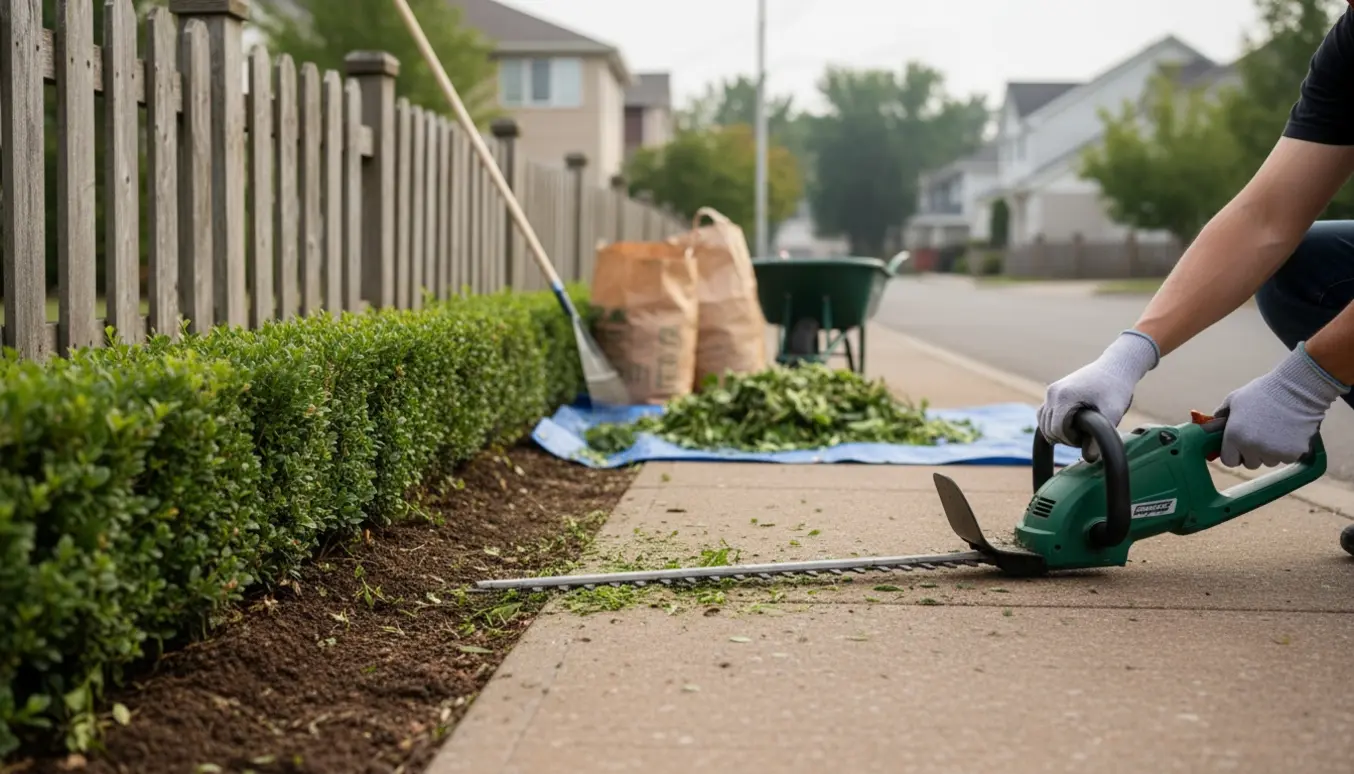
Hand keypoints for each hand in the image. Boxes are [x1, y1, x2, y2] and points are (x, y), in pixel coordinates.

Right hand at [1038, 331, 1159, 446]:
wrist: (1116, 366)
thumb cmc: (1116, 388)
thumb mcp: (1113, 413)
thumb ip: (1100, 436)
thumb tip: (1090, 458)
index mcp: (1063, 397)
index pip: (1056, 430)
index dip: (1071, 440)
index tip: (1088, 438)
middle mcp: (1053, 393)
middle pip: (1048, 428)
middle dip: (1065, 437)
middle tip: (1087, 436)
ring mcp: (1051, 391)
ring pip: (1043, 422)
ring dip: (1058, 432)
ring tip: (1080, 432)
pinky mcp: (1053, 391)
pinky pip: (1045, 414)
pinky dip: (1054, 424)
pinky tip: (1070, 427)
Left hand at [1215, 342, 1347, 467]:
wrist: (1296, 389)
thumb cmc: (1263, 392)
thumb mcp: (1234, 400)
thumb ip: (1221, 416)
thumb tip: (1211, 427)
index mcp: (1233, 436)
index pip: (1229, 461)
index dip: (1234, 454)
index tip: (1240, 447)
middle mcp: (1251, 447)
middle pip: (1250, 463)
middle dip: (1253, 453)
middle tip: (1260, 435)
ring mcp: (1273, 452)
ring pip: (1269, 462)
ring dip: (1271, 452)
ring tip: (1275, 429)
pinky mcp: (1292, 453)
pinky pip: (1286, 459)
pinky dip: (1288, 450)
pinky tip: (1288, 432)